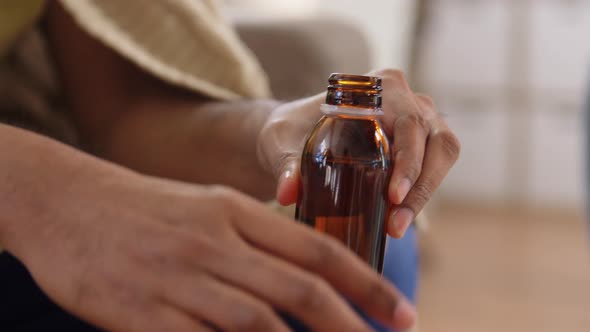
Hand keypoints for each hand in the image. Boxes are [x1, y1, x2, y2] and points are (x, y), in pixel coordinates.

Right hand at [9, 167, 414, 330]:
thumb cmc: (145, 209)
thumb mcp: (207, 207)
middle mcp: (214, 244)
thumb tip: (305, 270)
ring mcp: (179, 280)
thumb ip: (254, 239)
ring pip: (259, 325)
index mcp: (233, 212)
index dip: (366, 283)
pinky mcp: (144, 315)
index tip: (399, 311)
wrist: (68, 205)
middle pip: (299, 292)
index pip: (316, 250)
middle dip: (352, 325)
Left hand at [258, 69, 459, 237]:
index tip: (393, 196)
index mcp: (380, 87)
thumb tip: (287, 194)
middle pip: (436, 141)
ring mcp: (418, 121)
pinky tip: (396, 221)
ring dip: (424, 194)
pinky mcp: (417, 146)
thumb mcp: (281, 143)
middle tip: (394, 224)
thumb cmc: (290, 131)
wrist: (293, 136)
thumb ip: (285, 164)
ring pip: (442, 154)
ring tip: (395, 227)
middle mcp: (406, 100)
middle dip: (421, 186)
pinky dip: (420, 195)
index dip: (409, 160)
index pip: (408, 122)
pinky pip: (433, 168)